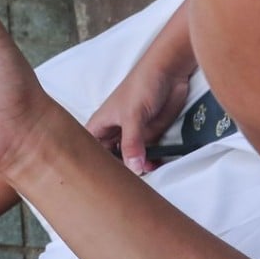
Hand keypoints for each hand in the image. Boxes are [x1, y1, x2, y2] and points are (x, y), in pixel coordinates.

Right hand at [86, 57, 191, 174]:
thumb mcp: (133, 116)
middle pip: (110, 159)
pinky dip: (151, 162)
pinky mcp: (150, 135)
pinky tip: (156, 167)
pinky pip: (148, 155)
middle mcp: (114, 132)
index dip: (92, 166)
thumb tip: (133, 168)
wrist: (170, 72)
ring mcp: (133, 135)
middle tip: (124, 186)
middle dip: (117, 172)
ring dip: (136, 169)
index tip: (99, 183)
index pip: (90, 152)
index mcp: (100, 125)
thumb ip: (131, 143)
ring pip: (130, 159)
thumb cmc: (142, 84)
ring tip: (142, 179)